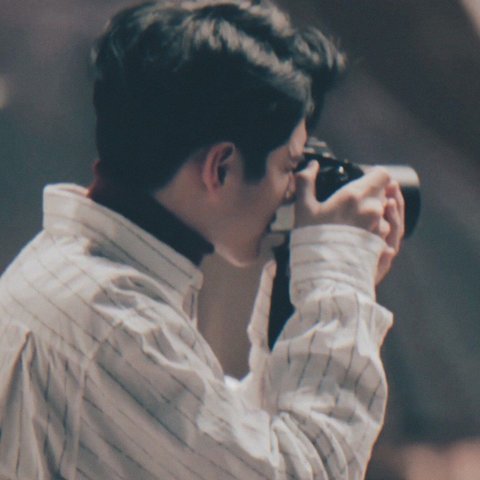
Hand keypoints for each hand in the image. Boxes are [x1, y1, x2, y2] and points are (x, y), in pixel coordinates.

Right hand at [294, 161, 404, 282]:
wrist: (323, 277)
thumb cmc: (311, 242)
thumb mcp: (303, 209)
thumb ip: (305, 182)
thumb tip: (311, 166)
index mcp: (356, 196)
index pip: (382, 175)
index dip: (374, 176)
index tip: (364, 180)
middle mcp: (374, 210)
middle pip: (384, 194)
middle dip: (373, 195)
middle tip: (354, 202)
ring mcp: (381, 230)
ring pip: (386, 214)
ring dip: (376, 215)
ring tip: (356, 223)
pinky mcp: (384, 246)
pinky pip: (388, 233)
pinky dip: (378, 231)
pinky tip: (363, 236)